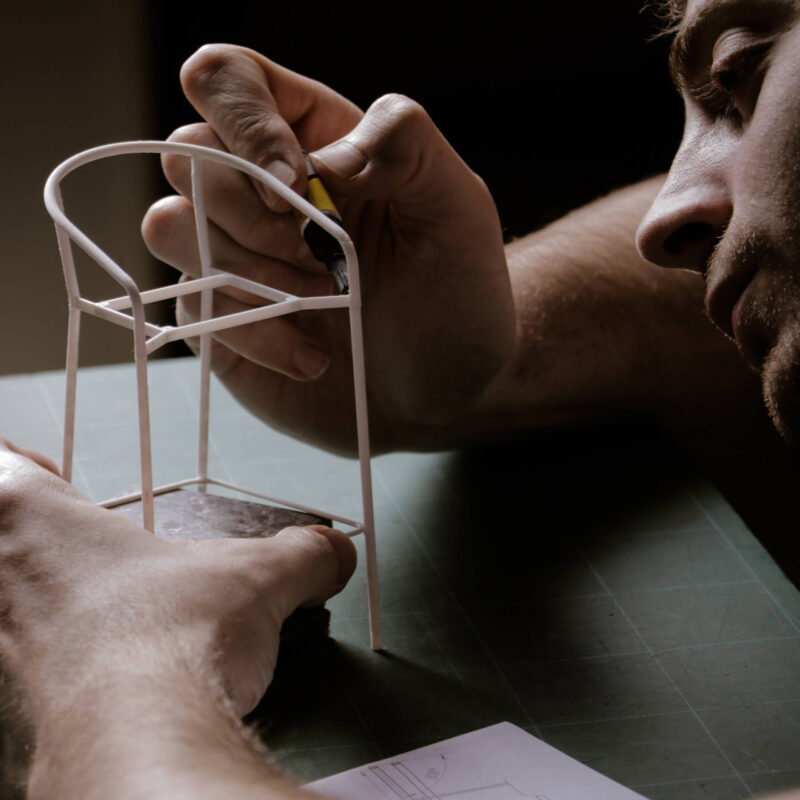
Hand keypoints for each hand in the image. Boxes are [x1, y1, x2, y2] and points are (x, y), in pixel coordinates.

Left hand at [0, 438, 354, 731]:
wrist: (136, 752)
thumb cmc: (172, 644)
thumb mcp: (259, 579)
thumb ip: (305, 555)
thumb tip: (336, 554)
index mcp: (34, 520)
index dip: (18, 463)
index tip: (48, 474)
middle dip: (25, 539)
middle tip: (70, 548)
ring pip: (0, 613)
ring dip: (30, 608)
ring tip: (85, 618)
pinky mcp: (3, 721)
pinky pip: (9, 684)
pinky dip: (36, 676)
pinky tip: (91, 687)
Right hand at [142, 44, 514, 453]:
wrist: (443, 386)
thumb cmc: (454, 292)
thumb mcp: (460, 208)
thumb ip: (406, 146)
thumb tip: (320, 158)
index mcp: (310, 140)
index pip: (229, 81)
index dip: (243, 121)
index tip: (293, 184)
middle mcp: (259, 191)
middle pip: (185, 154)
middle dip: (253, 217)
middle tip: (323, 261)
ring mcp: (231, 254)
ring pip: (169, 227)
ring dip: (249, 274)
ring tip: (323, 304)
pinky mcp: (220, 317)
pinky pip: (191, 309)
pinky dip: (257, 336)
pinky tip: (315, 357)